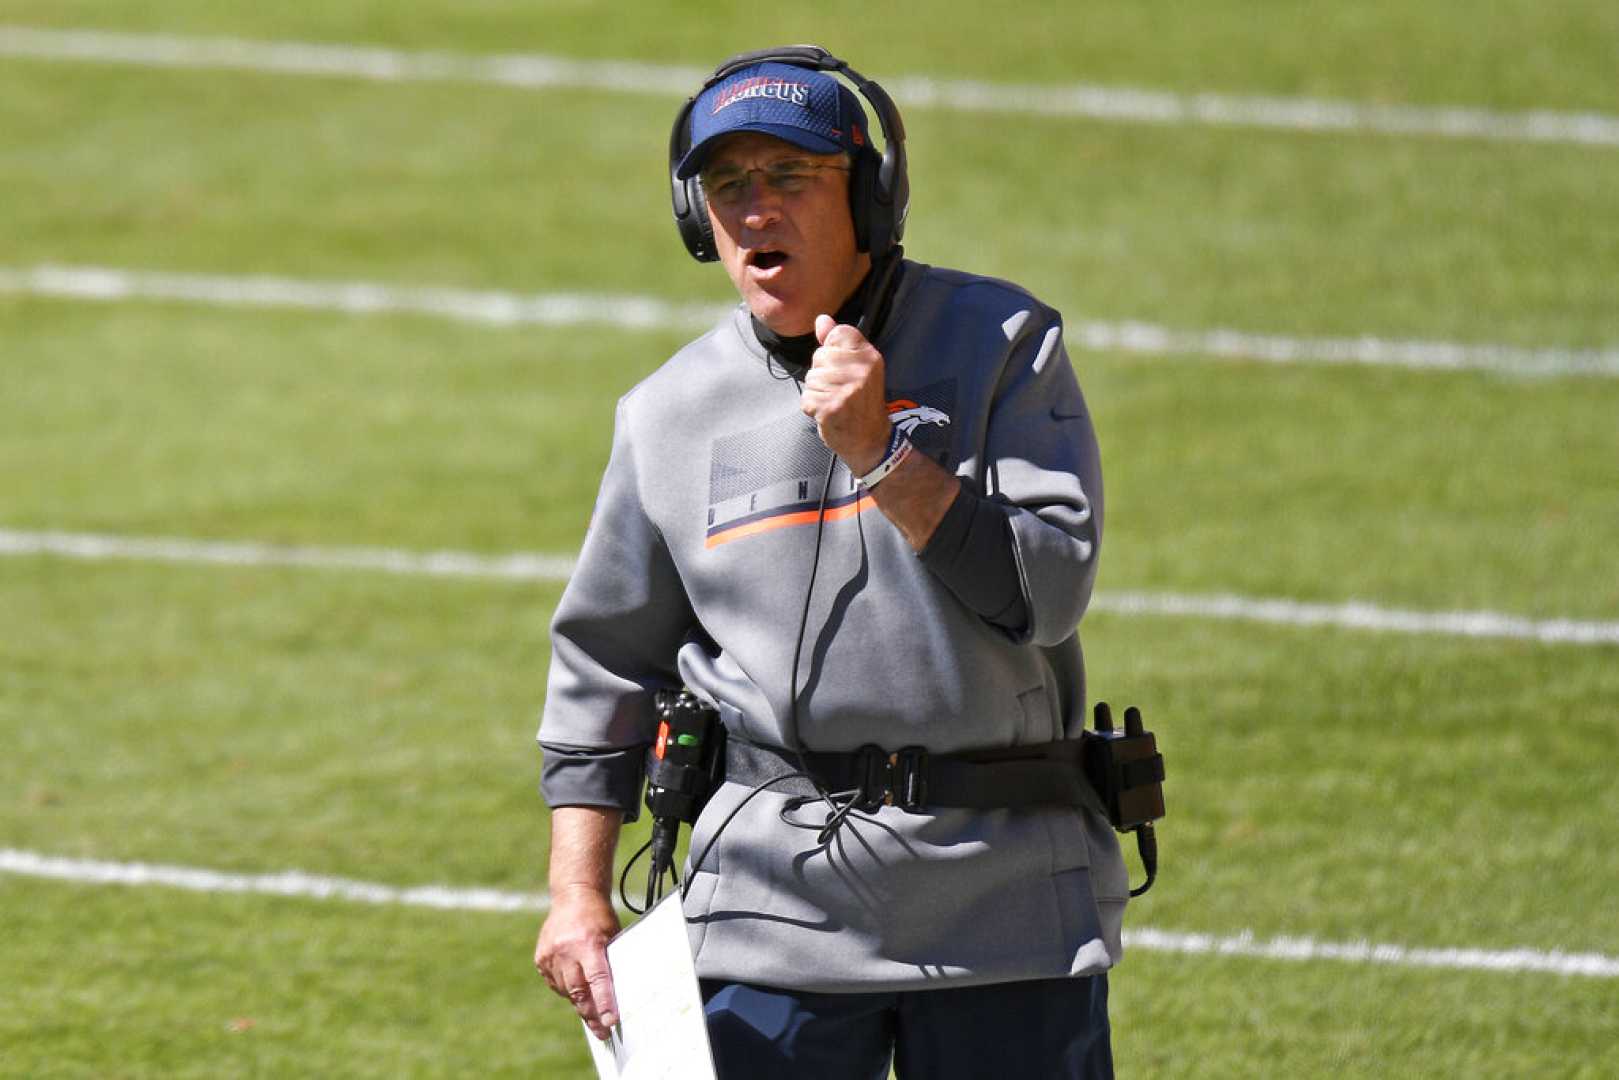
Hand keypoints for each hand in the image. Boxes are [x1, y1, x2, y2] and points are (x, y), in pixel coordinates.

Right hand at [534, 887, 620, 1039]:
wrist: (574, 895)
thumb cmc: (599, 917)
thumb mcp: (612, 935)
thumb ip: (610, 963)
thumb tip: (616, 995)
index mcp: (588, 943)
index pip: (598, 979)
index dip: (604, 1003)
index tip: (610, 1022)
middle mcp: (566, 950)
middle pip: (579, 991)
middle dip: (591, 1014)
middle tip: (602, 1031)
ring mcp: (551, 955)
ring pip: (566, 991)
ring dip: (580, 1001)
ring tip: (592, 1008)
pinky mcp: (541, 958)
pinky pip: (556, 983)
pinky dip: (567, 988)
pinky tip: (576, 985)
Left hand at [801, 314, 892, 474]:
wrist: (870, 440)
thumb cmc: (861, 402)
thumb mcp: (857, 368)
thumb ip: (837, 343)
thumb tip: (821, 319)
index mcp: (869, 356)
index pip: (837, 333)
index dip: (833, 351)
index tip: (845, 369)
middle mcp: (861, 370)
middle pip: (820, 355)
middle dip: (823, 373)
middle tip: (840, 390)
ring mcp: (847, 390)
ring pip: (811, 378)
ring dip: (817, 392)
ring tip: (835, 402)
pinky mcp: (831, 407)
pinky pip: (807, 398)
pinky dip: (812, 408)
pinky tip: (828, 413)